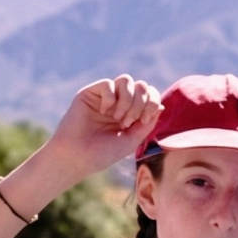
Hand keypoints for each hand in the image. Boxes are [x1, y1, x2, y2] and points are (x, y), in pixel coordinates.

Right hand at [46, 76, 161, 182]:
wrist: (77, 157)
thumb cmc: (103, 153)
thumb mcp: (131, 140)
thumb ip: (147, 123)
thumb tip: (160, 105)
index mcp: (131, 113)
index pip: (150, 95)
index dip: (152, 102)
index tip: (143, 121)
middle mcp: (119, 102)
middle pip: (141, 85)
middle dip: (140, 103)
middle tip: (128, 122)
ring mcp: (105, 96)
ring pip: (126, 80)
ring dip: (127, 100)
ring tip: (118, 117)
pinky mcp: (90, 92)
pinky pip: (108, 84)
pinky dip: (111, 99)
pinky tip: (104, 112)